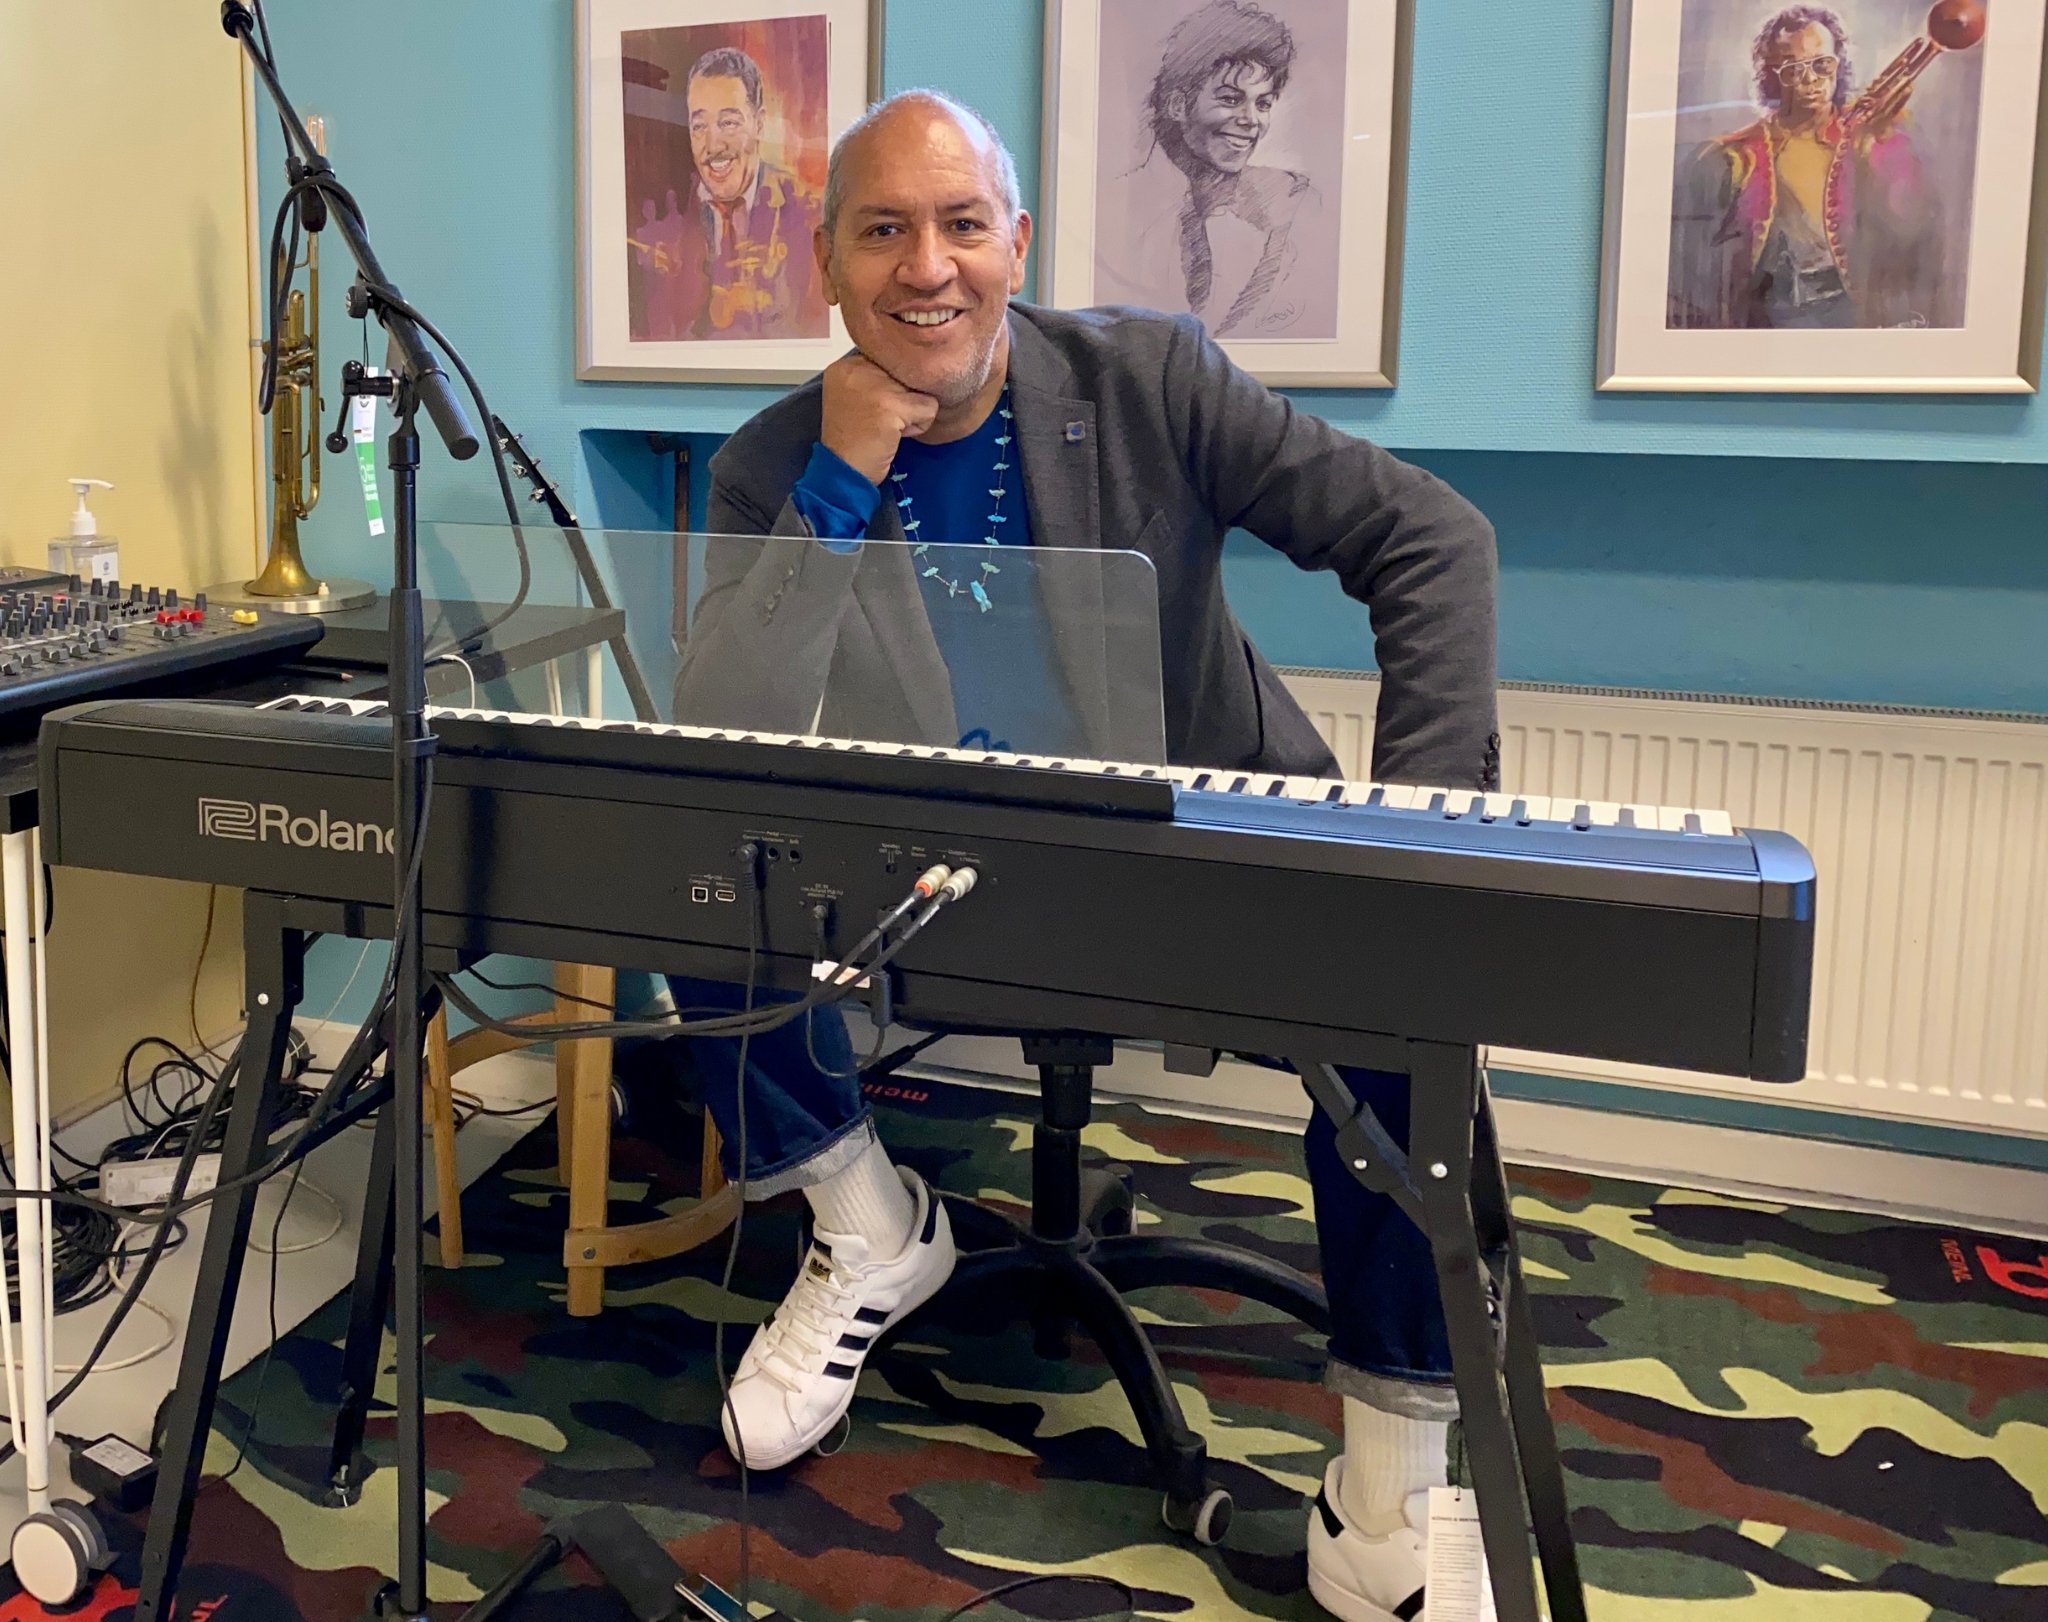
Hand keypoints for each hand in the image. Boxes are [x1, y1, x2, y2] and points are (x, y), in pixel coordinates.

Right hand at [819, 353, 937, 484]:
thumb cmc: (853, 441)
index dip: (892, 387)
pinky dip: (919, 426)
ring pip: (920, 388)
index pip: (890, 359)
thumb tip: (914, 366)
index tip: (874, 410)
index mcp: (845, 366)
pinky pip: (928, 408)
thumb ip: (876, 378)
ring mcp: (873, 385)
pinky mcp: (889, 405)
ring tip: (888, 429)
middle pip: (906, 372)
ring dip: (912, 414)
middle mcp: (856, 369)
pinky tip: (896, 436)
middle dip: (902, 400)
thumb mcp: (855, 398)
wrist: (843, 473)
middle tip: (880, 422)